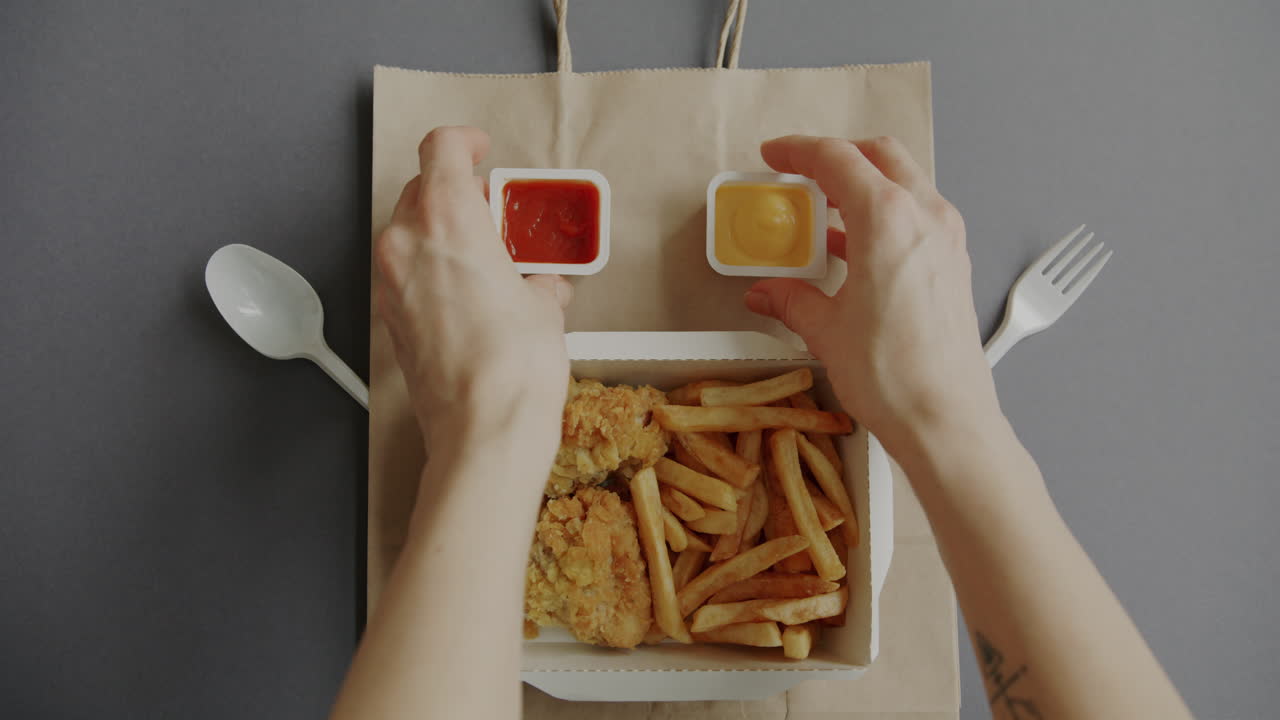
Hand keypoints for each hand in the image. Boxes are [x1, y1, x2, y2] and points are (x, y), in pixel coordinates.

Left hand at [375, 127, 571, 460]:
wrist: (483, 430)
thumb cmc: (515, 366)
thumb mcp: (546, 308)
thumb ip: (538, 282)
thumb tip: (541, 287)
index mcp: (446, 218)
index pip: (440, 149)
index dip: (464, 142)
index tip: (482, 150)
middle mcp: (406, 243)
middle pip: (420, 190)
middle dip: (456, 193)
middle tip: (493, 213)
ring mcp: (390, 283)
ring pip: (408, 234)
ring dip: (441, 235)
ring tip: (484, 259)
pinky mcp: (389, 321)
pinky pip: (406, 276)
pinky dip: (430, 273)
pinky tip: (467, 298)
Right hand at [743, 136, 1000, 458]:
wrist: (946, 419)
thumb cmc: (896, 376)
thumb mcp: (826, 331)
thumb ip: (791, 299)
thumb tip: (768, 292)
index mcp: (888, 219)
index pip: (837, 159)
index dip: (798, 151)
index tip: (774, 156)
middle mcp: (925, 217)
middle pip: (879, 156)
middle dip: (836, 157)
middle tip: (799, 176)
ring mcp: (946, 239)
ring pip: (903, 183)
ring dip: (862, 187)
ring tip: (822, 215)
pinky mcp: (954, 264)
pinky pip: (916, 217)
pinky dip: (884, 216)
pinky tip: (855, 249)